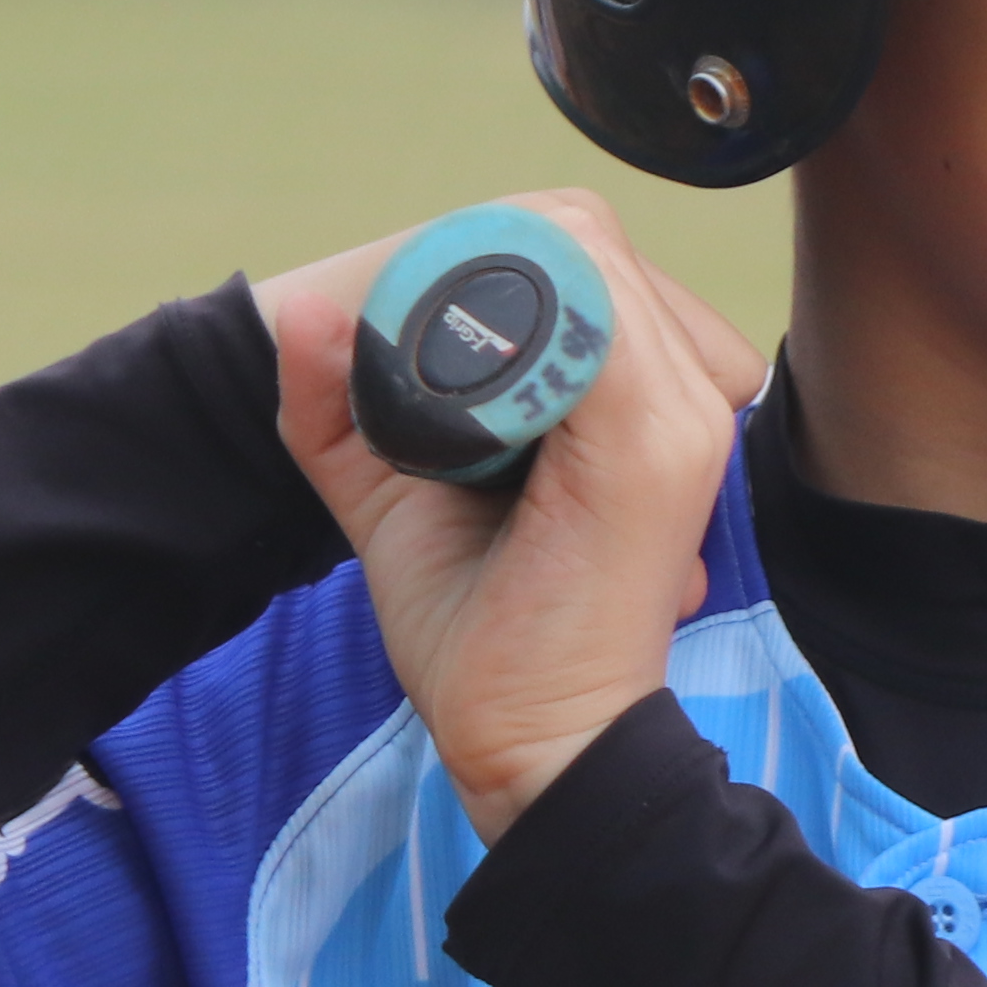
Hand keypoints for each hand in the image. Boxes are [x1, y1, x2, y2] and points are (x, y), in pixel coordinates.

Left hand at [258, 193, 769, 838]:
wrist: (536, 748)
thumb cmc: (481, 635)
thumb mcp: (396, 494)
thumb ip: (342, 406)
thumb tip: (302, 307)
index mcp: (644, 395)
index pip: (578, 252)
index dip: (483, 268)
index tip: (413, 348)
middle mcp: (685, 391)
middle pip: (580, 238)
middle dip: (480, 273)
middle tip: (412, 368)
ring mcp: (681, 412)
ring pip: (581, 257)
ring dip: (483, 300)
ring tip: (436, 398)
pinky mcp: (655, 445)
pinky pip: (588, 322)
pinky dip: (501, 333)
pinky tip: (453, 403)